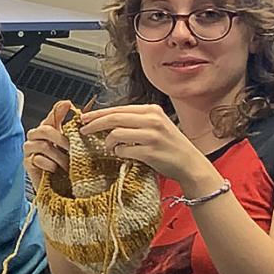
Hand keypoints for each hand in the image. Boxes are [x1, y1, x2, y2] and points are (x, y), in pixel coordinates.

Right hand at [24, 100, 74, 185]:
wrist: (59, 188)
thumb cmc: (65, 167)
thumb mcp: (70, 147)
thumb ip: (70, 129)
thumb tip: (70, 107)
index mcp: (47, 132)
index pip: (51, 117)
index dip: (58, 110)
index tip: (68, 104)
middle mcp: (36, 138)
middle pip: (45, 130)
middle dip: (61, 139)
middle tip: (72, 149)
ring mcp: (29, 151)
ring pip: (43, 146)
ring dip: (58, 156)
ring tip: (67, 165)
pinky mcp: (27, 163)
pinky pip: (38, 159)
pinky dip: (50, 165)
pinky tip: (55, 170)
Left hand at [79, 104, 225, 191]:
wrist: (190, 164)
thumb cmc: (169, 145)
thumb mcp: (155, 125)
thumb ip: (134, 120)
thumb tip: (104, 120)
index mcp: (152, 110)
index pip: (117, 109)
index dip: (98, 114)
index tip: (84, 118)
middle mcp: (152, 120)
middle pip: (113, 118)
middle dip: (94, 124)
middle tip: (83, 130)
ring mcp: (152, 135)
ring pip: (115, 134)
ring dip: (108, 143)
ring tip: (110, 147)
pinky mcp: (150, 151)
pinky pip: (123, 150)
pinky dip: (119, 153)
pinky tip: (122, 155)